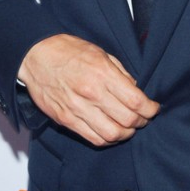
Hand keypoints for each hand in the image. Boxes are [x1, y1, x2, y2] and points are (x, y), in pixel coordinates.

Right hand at [18, 34, 159, 146]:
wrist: (35, 55)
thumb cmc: (68, 51)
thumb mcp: (101, 53)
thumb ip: (120, 73)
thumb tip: (136, 90)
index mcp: (102, 74)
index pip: (135, 101)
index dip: (150, 109)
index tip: (154, 108)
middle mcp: (91, 93)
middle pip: (127, 120)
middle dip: (141, 121)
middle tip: (143, 117)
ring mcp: (77, 109)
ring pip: (112, 134)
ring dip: (126, 133)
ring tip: (128, 126)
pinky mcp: (66, 120)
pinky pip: (93, 138)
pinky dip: (107, 139)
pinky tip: (111, 131)